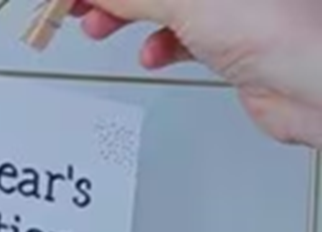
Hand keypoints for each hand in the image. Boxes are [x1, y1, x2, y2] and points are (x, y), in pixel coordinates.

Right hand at [73, 0, 321, 146]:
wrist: (319, 85)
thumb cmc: (279, 27)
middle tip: (73, 5)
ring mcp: (231, 8)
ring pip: (163, 5)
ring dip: (125, 17)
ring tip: (99, 27)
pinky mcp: (233, 40)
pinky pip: (183, 35)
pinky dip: (161, 44)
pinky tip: (152, 54)